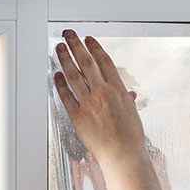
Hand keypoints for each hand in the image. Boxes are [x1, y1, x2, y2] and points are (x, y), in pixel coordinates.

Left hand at [54, 30, 146, 166]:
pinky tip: (56, 74)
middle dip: (77, 46)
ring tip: (59, 48)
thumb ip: (128, 100)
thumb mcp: (133, 112)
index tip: (88, 39)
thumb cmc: (130, 136)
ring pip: (74, 75)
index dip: (95, 48)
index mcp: (118, 90)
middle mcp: (102, 93)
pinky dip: (60, 84)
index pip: (104, 62)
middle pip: (87, 63)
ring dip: (65, 59)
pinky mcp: (77, 116)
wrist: (123, 155)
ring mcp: (89, 104)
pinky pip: (66, 96)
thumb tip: (129, 93)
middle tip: (69, 35)